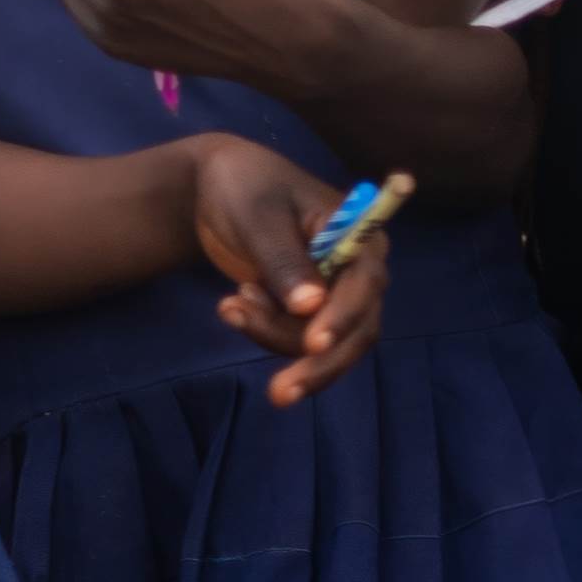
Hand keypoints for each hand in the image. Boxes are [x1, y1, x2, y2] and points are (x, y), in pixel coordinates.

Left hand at [177, 135, 388, 404]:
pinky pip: (294, 341)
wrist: (215, 188)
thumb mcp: (259, 216)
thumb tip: (311, 307)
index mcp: (360, 235)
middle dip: (316, 362)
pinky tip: (230, 306)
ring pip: (321, 345)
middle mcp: (358, 271)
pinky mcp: (307, 313)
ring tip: (230, 304)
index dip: (342, 319)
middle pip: (355, 331)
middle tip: (278, 393)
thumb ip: (284, 260)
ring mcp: (335, 295)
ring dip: (273, 336)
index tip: (313, 345)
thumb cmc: (245, 187)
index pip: (365, 286)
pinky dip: (262, 332)